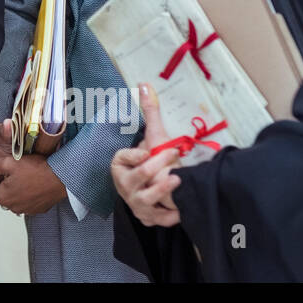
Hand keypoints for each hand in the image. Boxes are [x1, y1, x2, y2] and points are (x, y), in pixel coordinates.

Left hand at [0, 123, 67, 215]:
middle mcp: (13, 207)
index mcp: (3, 197)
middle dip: (2, 180)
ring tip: (20, 174)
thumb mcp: (8, 162)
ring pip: (15, 196)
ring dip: (14, 187)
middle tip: (8, 168)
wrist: (59, 177)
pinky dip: (26, 192)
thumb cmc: (34, 169)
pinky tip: (31, 182)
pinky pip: (27, 200)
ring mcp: (27, 210)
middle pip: (2, 192)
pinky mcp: (38, 209)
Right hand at [111, 84, 181, 226]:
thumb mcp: (152, 136)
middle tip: (172, 154)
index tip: (145, 149)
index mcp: (121, 166)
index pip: (121, 160)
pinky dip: (168, 215)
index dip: (133, 156)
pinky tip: (180, 209)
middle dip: (153, 168)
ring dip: (161, 191)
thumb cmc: (152, 161)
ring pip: (144, 200)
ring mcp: (136, 203)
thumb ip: (150, 112)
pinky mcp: (149, 218)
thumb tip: (145, 84)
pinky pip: (157, 218)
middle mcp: (125, 186)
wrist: (156, 190)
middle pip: (135, 178)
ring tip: (177, 180)